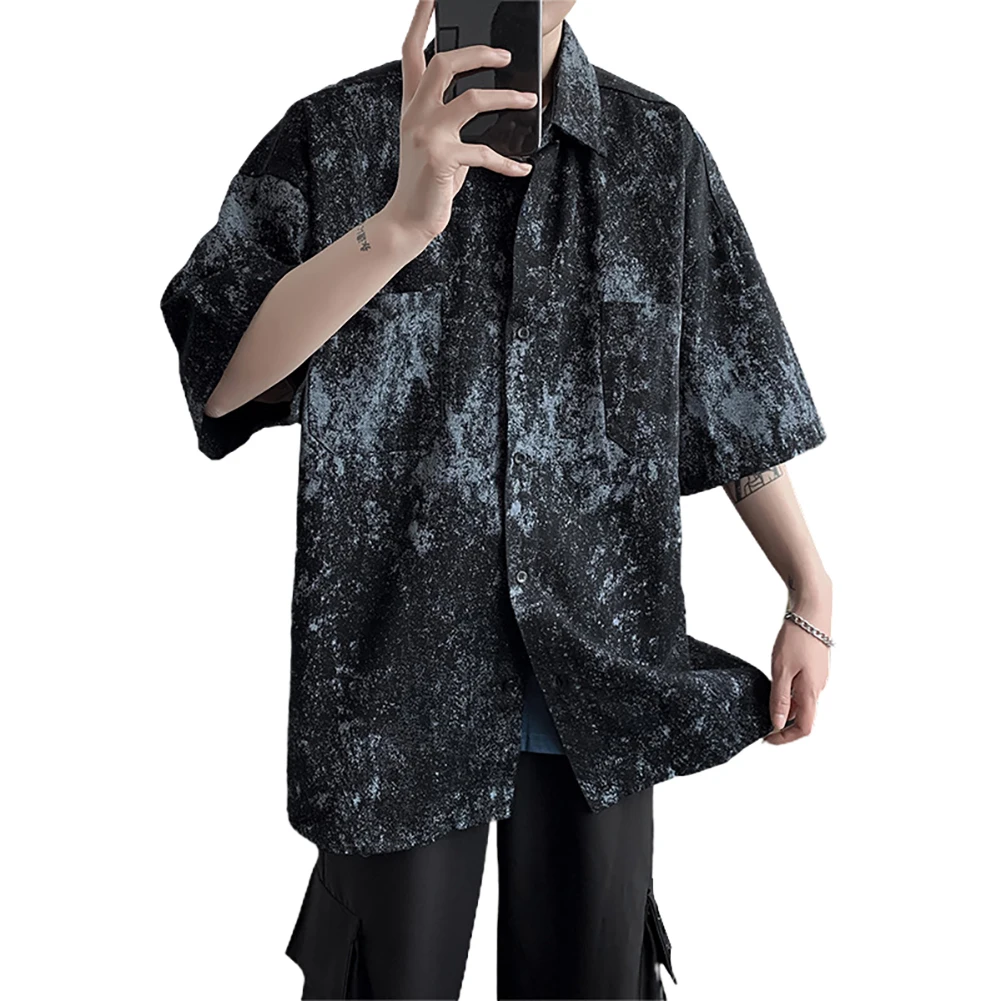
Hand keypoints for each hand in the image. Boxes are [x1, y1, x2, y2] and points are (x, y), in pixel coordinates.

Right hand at [383, 0, 538, 243]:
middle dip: (479, 52)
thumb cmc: (428, 182)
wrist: (409, 220)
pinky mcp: (441, 159)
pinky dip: (507, 162)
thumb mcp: (436, 142)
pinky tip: (522, 167)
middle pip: (444, 63)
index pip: (412, 53)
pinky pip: (483, 152)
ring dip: (507, 99)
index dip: (420, 20)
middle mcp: (416, 114)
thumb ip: (451, 118)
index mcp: (412, 106)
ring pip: (472, 99)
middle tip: (506, 55)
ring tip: (529, 102)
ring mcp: (427, 135)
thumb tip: (489, 97)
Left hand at [763, 614, 830, 743]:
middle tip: (761, 722)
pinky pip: (802, 688)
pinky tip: (776, 684)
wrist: (811, 610)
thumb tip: (779, 725)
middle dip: (784, 724)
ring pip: (803, 702)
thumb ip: (780, 699)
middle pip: (804, 717)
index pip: (805, 728)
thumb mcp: (781, 670)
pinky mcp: (814, 667)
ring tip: (765, 703)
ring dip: (786, 708)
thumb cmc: (796, 637)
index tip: (768, 738)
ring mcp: (818, 677)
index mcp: (811, 692)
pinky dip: (789, 693)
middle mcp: (818, 688)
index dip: (786, 737)